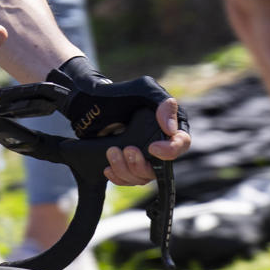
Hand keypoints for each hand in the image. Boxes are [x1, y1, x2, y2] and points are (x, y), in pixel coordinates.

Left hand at [47, 55, 192, 184]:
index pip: (182, 143)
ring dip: (126, 169)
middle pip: (162, 167)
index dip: (171, 150)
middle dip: (142, 163)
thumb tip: (171, 129)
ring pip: (143, 176)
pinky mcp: (126, 164)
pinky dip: (118, 177)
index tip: (153, 148)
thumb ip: (162, 103)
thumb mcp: (143, 89)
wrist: (87, 104)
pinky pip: (127, 180)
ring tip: (111, 151)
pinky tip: (107, 168)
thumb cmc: (118, 94)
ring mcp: (143, 155)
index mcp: (170, 125)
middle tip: (126, 149)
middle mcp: (159, 143)